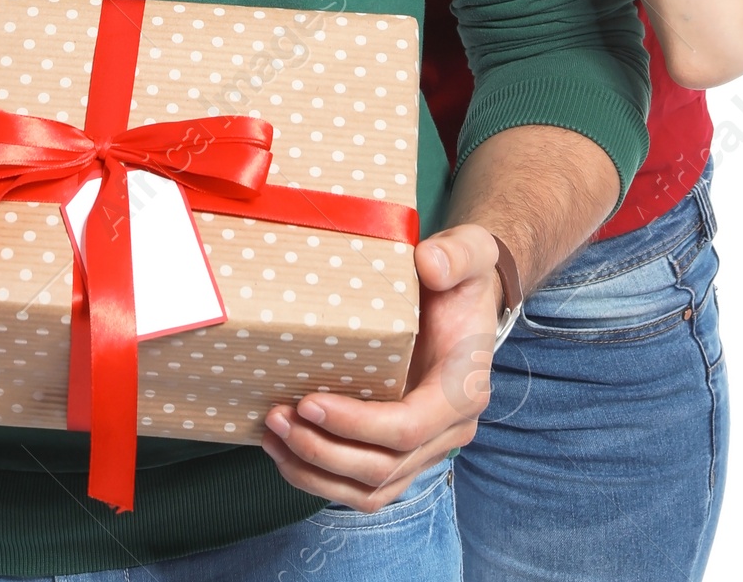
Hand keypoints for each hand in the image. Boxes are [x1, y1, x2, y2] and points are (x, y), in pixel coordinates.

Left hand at [258, 223, 500, 510]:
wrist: (464, 299)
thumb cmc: (461, 277)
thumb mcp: (470, 253)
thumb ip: (456, 255)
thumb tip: (430, 265)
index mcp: (463, 387)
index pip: (409, 427)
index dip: (357, 424)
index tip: (308, 401)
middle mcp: (449, 429)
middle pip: (383, 468)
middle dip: (323, 450)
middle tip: (276, 416)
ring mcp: (426, 447)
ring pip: (371, 489)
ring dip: (316, 472)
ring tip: (272, 435)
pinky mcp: (403, 452)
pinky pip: (365, 486)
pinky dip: (322, 479)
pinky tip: (285, 452)